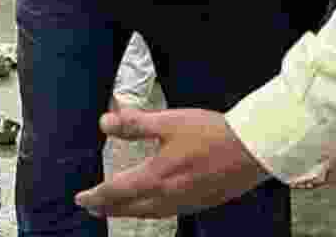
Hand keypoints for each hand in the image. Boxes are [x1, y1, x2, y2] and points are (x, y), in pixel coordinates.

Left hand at [75, 107, 268, 218]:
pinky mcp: (202, 203)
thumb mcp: (169, 121)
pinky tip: (154, 205)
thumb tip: (104, 123)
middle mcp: (169, 196)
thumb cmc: (211, 133)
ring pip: (150, 214)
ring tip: (117, 208)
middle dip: (109, 208)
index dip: (96, 195)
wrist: (254, 149)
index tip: (80, 198)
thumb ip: (134, 124)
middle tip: (92, 207)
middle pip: (131, 208)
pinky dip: (152, 211)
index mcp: (157, 177)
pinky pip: (169, 212)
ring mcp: (187, 203)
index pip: (117, 191)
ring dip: (129, 212)